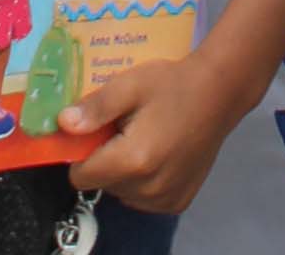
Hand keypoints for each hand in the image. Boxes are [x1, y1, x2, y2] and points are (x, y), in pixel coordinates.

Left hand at [63, 52, 245, 214]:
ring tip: (145, 138)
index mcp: (133, 160)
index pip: (81, 176)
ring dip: (125, 172)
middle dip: (106, 159)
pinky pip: (144, 198)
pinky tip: (160, 153)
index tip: (98, 130)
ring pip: (122, 193)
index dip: (82, 153)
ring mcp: (165, 199)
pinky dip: (144, 181)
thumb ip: (96, 107)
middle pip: (102, 184)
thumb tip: (63, 124)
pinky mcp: (178, 202)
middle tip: (126, 127)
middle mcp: (147, 189)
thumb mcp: (131, 84)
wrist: (221, 91)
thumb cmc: (173, 83)